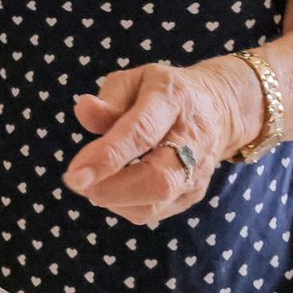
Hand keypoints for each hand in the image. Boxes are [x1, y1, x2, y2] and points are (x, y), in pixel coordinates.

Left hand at [63, 62, 233, 225]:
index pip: (143, 132)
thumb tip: (83, 110)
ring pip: (156, 202)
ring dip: (114, 199)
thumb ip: (109, 99)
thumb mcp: (134, 81)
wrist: (216, 108)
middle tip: (77, 182)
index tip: (75, 174)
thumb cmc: (161, 92)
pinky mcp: (194, 193)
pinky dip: (126, 205)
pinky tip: (115, 186)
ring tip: (94, 181)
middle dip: (111, 189)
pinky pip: (155, 211)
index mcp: (173, 99)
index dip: (108, 156)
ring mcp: (198, 170)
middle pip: (158, 178)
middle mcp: (193, 138)